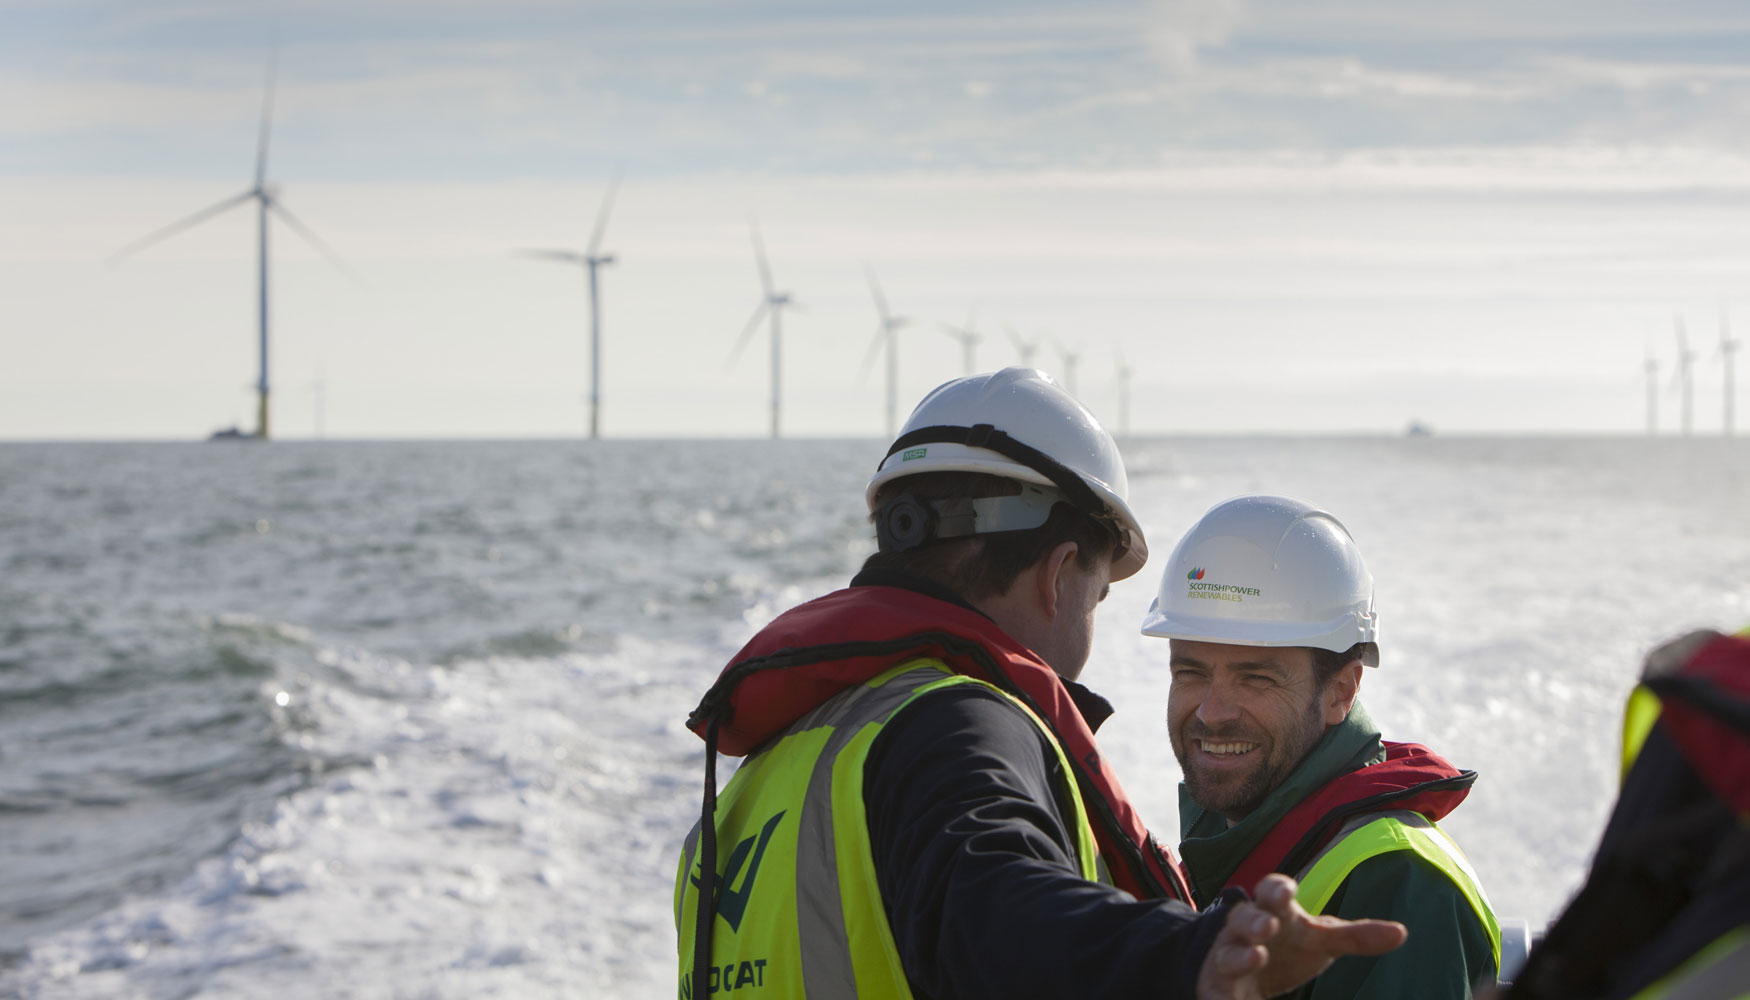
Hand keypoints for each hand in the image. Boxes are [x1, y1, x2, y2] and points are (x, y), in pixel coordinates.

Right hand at [1196, 873, 1405, 999]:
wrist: (1248, 968)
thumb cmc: (1289, 944)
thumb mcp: (1321, 938)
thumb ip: (1357, 936)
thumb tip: (1402, 932)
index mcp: (1275, 911)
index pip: (1271, 890)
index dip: (1277, 889)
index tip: (1286, 892)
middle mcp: (1246, 929)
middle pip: (1244, 916)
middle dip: (1254, 919)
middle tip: (1268, 926)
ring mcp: (1228, 956)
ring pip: (1227, 952)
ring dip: (1239, 954)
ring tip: (1256, 958)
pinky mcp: (1217, 985)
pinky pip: (1216, 990)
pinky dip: (1222, 997)